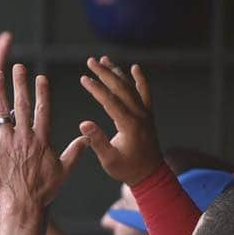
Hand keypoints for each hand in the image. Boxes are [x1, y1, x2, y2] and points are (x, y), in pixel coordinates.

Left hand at [0, 65, 85, 219]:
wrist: (23, 205)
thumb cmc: (43, 191)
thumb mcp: (64, 170)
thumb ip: (75, 152)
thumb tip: (87, 138)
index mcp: (42, 139)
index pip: (43, 110)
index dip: (41, 93)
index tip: (40, 78)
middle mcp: (24, 136)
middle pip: (21, 104)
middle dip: (20, 83)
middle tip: (17, 67)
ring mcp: (7, 142)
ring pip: (1, 111)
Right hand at [78, 57, 163, 185]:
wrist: (150, 174)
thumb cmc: (127, 169)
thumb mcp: (109, 159)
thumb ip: (97, 140)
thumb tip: (83, 123)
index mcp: (129, 125)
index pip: (110, 101)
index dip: (96, 88)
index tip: (83, 78)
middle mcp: (140, 115)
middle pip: (121, 88)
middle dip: (105, 73)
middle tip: (91, 61)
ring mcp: (146, 114)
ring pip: (131, 87)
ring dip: (117, 72)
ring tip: (104, 60)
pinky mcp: (147, 115)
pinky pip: (144, 93)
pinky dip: (140, 80)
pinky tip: (134, 68)